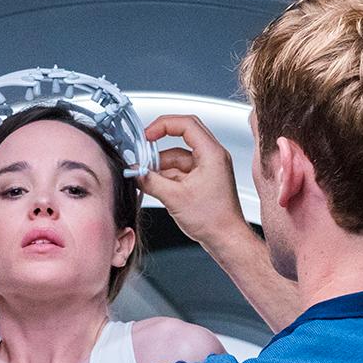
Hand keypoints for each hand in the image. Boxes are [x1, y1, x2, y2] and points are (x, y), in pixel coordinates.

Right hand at [139, 115, 250, 246]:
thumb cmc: (213, 220)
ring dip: (161, 164)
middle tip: (143, 149)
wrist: (226, 239)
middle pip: (183, 135)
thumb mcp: (174, 198)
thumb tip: (136, 172)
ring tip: (146, 175)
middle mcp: (212, 157)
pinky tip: (154, 184)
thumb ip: (151, 182)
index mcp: (212, 154)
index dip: (163, 125)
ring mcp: (208, 168)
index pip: (186, 124)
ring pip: (179, 155)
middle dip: (160, 142)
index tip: (147, 135)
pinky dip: (166, 174)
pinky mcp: (203, 180)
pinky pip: (181, 169)